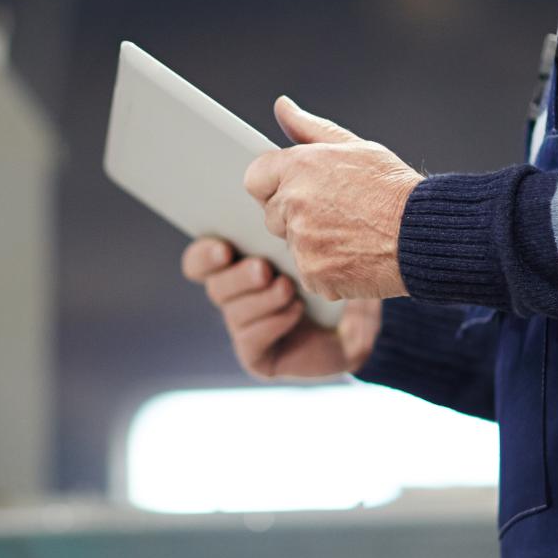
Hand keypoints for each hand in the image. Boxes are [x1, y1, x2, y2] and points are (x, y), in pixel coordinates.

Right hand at [181, 237, 381, 379]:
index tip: (224, 249)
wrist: (357, 324)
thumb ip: (284, 227)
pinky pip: (251, 340)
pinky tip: (297, 310)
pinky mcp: (257, 357)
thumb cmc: (331, 275)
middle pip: (215, 286)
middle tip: (263, 269)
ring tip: (289, 288)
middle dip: (238, 277)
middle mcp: (233, 298)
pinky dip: (274, 321)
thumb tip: (264, 199)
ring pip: (233, 313)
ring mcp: (243, 329)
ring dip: (262, 299)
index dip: (204, 255)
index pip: (199, 260)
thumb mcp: (310, 244)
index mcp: (235, 265)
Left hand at [243, 97, 419, 300]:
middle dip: (295, 217)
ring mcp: (302, 241)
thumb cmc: (394, 189)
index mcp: (300, 167)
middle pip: (272, 215)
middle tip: (337, 215)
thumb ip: (310, 129)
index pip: (255, 177)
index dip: (274, 185)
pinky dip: (328, 271)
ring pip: (292, 246)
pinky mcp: (313, 273)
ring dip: (313, 246)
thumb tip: (282, 107)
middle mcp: (295, 202)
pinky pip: (308, 273)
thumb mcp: (356, 147)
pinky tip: (355, 256)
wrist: (425, 233)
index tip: (295, 191)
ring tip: (352, 235)